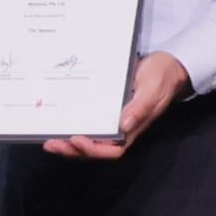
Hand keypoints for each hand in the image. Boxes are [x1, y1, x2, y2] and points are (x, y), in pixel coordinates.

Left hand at [45, 50, 190, 161]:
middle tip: (52, 144)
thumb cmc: (162, 77)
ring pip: (88, 138)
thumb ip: (141, 107)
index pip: (113, 150)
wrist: (166, 64)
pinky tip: (57, 120)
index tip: (77, 140)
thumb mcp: (153, 89)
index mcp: (133, 128)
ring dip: (68, 142)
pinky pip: (87, 121)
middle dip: (73, 149)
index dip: (94, 150)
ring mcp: (112, 119)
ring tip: (49, 140)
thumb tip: (124, 124)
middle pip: (95, 148)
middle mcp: (121, 128)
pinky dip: (72, 124)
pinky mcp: (105, 109)